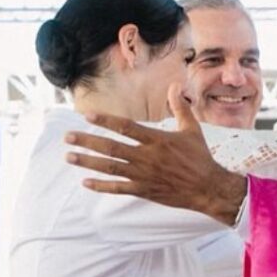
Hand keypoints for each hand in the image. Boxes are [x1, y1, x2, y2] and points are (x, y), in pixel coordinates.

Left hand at [65, 83, 247, 224]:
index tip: (88, 115)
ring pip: (110, 167)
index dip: (106, 121)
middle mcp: (147, 157)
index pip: (126, 127)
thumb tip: (174, 85)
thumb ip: (180, 107)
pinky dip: (101, 186)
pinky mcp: (144, 190)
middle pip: (111, 148)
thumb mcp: (191, 129)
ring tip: (69, 157)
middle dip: (87, 141)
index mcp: (157, 140)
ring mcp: (143, 175)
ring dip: (88, 162)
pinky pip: (118, 188)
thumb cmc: (200, 157)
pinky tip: (85, 182)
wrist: (208, 188)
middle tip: (68, 137)